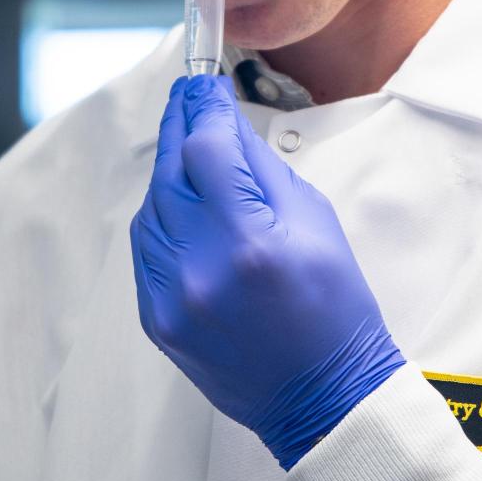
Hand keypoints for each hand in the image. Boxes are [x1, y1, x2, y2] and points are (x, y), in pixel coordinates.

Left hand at [130, 75, 404, 468]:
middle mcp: (200, 270)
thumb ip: (262, 168)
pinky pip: (146, 246)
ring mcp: (172, 299)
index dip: (203, 108)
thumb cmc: (335, 306)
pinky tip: (179, 199)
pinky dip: (159, 215)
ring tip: (187, 147)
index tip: (205, 84)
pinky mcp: (158, 319)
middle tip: (187, 97)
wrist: (323, 396)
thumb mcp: (316, 221)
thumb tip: (225, 125)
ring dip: (168, 171)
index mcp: (250, 242)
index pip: (207, 149)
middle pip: (171, 172)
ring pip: (151, 207)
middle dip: (179, 126)